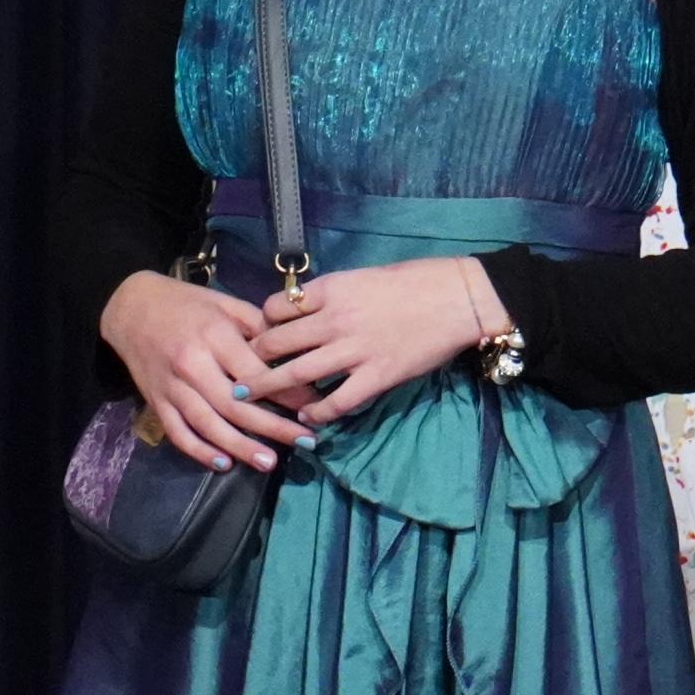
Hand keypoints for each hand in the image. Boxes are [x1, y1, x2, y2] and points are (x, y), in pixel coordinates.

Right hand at [101, 270, 314, 473]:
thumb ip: (257, 327)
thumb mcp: (224, 304)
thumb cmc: (185, 303)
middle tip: (305, 442)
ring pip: (208, 424)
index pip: (255, 372)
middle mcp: (192, 365)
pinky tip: (223, 464)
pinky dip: (200, 451)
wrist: (129, 307)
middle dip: (273, 427)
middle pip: (236, 405)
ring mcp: (172, 387)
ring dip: (240, 446)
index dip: (286, 392)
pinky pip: (178, 433)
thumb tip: (291, 354)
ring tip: (269, 462)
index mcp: (213, 335)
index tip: (313, 407)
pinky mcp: (156, 402)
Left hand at [251, 256, 497, 424]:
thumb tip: (307, 309)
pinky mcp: (376, 376)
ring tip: (250, 400)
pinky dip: (316, 413)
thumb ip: (333, 294)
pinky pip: (336, 401)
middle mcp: (335, 320)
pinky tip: (307, 419)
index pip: (276, 308)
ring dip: (269, 390)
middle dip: (252, 360)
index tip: (257, 336)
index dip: (261, 323)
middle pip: (276, 344)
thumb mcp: (363, 276)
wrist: (457, 297)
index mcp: (331, 289)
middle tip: (237, 374)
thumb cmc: (414, 280)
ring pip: (296, 375)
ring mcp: (354, 351)